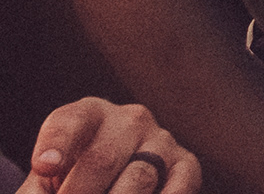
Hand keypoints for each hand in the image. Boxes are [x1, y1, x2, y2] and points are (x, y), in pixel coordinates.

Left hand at [19, 100, 197, 193]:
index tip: (45, 168)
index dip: (56, 145)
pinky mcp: (186, 164)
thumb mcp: (48, 182)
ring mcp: (162, 140)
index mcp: (88, 115)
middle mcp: (129, 120)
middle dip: (80, 193)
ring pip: (139, 179)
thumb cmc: (72, 181)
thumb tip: (58, 193)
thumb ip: (40, 192)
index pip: (70, 122)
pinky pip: (181, 186)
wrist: (110, 181)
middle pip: (102, 159)